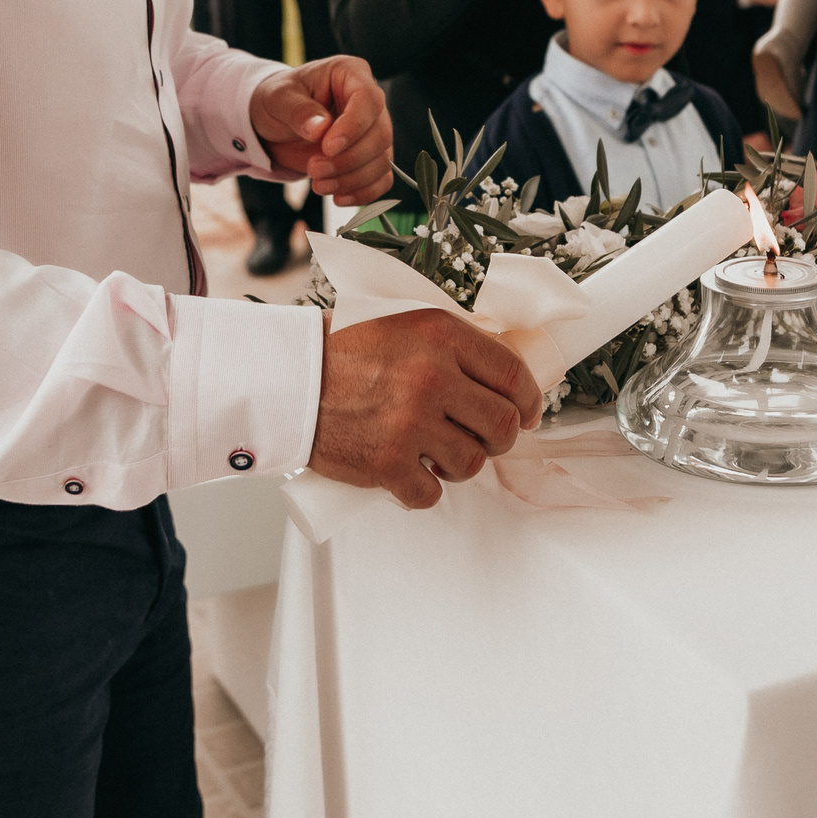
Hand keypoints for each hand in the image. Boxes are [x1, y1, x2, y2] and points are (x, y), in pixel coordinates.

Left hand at [250, 55, 393, 204]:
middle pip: (380, 135)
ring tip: (318, 185)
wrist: (276, 123)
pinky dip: (363, 193)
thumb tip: (320, 128)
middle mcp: (369, 102)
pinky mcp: (371, 157)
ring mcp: (373, 130)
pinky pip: (381, 179)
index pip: (368, 100)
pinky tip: (338, 198)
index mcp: (350, 74)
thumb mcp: (278, 98)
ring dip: (352, 179)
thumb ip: (298, 111)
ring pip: (382, 160)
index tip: (328, 147)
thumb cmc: (279, 101)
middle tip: (314, 169)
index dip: (353, 127)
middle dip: (348, 160)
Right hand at [308, 307, 543, 508]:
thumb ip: (451, 345)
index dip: (529, 400)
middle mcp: (432, 378)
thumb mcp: (405, 324)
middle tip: (483, 439)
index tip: (527, 413)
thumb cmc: (341, 349)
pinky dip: (424, 491)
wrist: (287, 377)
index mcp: (442, 337)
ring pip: (472, 463)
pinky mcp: (385, 463)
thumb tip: (499, 376)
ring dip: (461, 466)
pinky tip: (411, 476)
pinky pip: (430, 494)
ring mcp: (410, 423)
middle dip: (501, 438)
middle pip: (503, 424)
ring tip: (438, 455)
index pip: (513, 374)